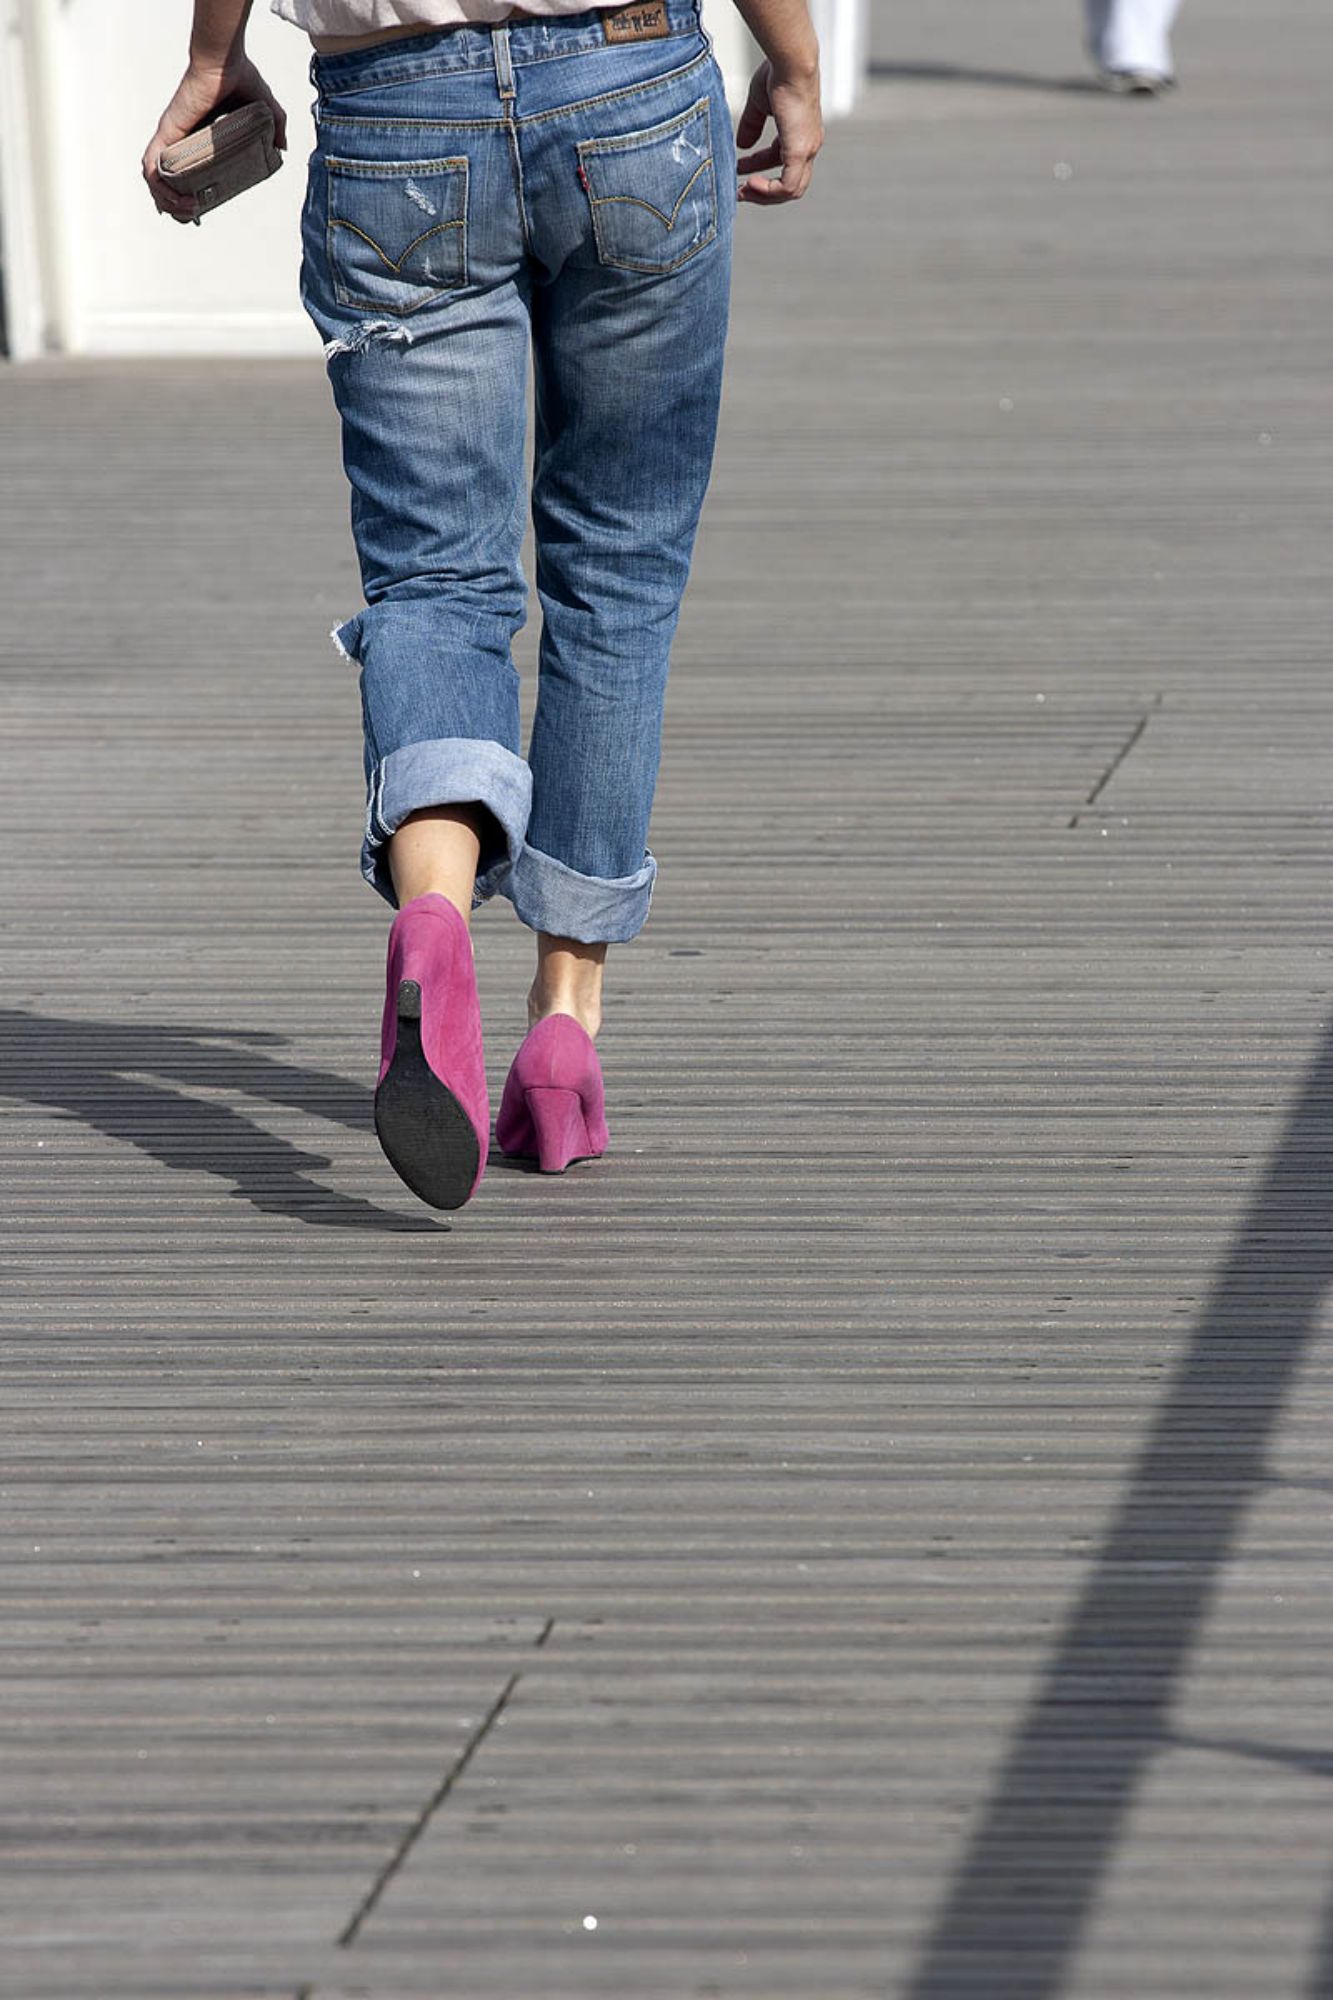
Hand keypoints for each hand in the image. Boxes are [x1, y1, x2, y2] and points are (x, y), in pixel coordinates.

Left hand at [142, 57, 286, 223]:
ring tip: (189, 211)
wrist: (223, 59)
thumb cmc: (239, 75)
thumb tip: (280, 150)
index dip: (185, 192)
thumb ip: (275, 129)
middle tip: (193, 215)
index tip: (199, 208)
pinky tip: (175, 202)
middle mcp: (180, 137)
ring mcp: (171, 136)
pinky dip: (159, 188)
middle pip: (165, 180)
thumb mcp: (266, 109)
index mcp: (197, 135)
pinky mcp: (166, 133)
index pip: (184, 169)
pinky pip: (151, 166)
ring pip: (155, 178)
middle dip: (173, 204)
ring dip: (167, 202)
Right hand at [736, 59, 822, 205]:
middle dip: (763, 189)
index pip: (781, 160)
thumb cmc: (777, 73)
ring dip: (765, 195)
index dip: (758, 166)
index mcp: (800, 133)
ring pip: (791, 190)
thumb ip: (752, 125)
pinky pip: (787, 187)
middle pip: (789, 182)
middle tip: (740, 190)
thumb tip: (741, 145)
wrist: (790, 62)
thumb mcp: (760, 103)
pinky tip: (750, 183)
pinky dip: (768, 191)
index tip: (738, 166)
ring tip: (743, 190)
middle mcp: (809, 144)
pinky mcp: (800, 152)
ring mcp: (807, 150)